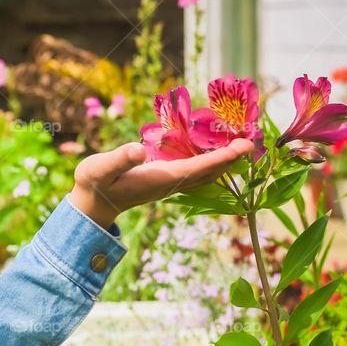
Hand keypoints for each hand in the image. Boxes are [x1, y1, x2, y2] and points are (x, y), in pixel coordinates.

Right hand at [69, 138, 253, 225]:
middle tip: (254, 140)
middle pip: (211, 172)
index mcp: (162, 179)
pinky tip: (216, 150)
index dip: (224, 157)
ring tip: (242, 144)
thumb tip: (139, 149)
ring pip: (206, 173)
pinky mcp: (166, 180)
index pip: (201, 167)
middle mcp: (172, 183)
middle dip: (233, 158)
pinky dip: (211, 161)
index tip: (244, 145)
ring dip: (225, 161)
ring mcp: (170, 183)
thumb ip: (119, 159)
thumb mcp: (100, 169)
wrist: (92, 205)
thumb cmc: (94, 184)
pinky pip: (196, 171)